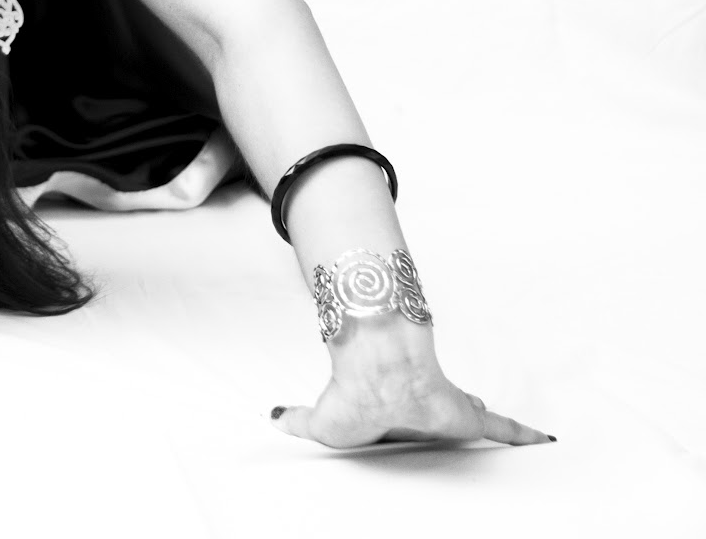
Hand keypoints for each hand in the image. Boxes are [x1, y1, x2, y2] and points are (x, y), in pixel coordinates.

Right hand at [270, 366, 553, 447]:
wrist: (377, 377)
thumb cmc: (352, 397)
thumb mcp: (317, 422)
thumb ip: (294, 419)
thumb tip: (271, 415)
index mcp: (393, 413)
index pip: (409, 417)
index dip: (414, 419)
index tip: (412, 419)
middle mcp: (422, 409)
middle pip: (441, 414)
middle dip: (451, 413)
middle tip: (454, 419)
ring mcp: (447, 409)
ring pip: (469, 416)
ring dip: (481, 420)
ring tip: (502, 436)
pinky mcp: (467, 415)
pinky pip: (503, 428)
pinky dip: (524, 435)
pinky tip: (547, 442)